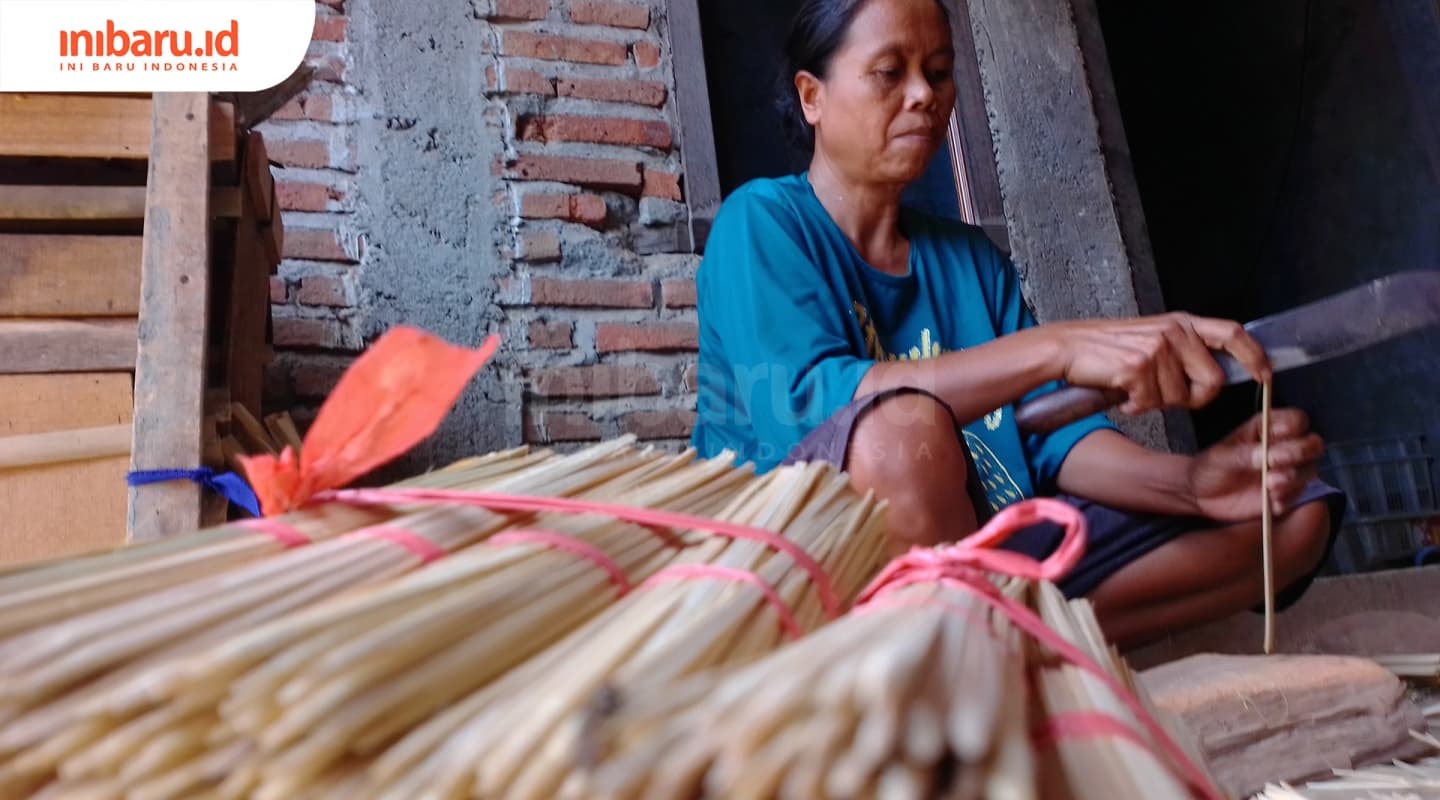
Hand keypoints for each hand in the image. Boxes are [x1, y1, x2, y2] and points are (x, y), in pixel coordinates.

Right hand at [1048, 312, 1270, 415]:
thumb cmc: (1107, 349)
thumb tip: (1216, 377)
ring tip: (1133, 387)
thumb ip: (1185, 351)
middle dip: (1193, 400)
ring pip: (1179, 399)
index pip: (1232, 334)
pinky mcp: (1138, 367)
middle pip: (1211, 382)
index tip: (1264, 376)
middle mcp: (1174, 332)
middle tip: (1164, 396)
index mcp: (1181, 323)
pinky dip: (1135, 407)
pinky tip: (1121, 393)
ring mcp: (1156, 348)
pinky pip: (1152, 403)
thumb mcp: (1154, 339)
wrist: (1066, 347)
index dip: (1254, 357)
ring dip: (1156, 403)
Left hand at [1186, 408, 1323, 521]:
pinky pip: (1300, 495)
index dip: (1293, 427)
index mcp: (1267, 428)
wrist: (1201, 497)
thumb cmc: (1209, 468)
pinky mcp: (1287, 493)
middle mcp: (1284, 446)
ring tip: (1269, 486)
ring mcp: (1288, 470)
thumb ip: (1243, 455)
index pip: (1296, 419)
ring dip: (1294, 478)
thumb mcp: (1219, 458)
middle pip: (1313, 443)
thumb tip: (1268, 456)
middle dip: (1299, 452)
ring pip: (1310, 469)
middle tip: (1275, 462)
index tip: (1275, 437)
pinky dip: (1289, 499)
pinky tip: (1271, 503)